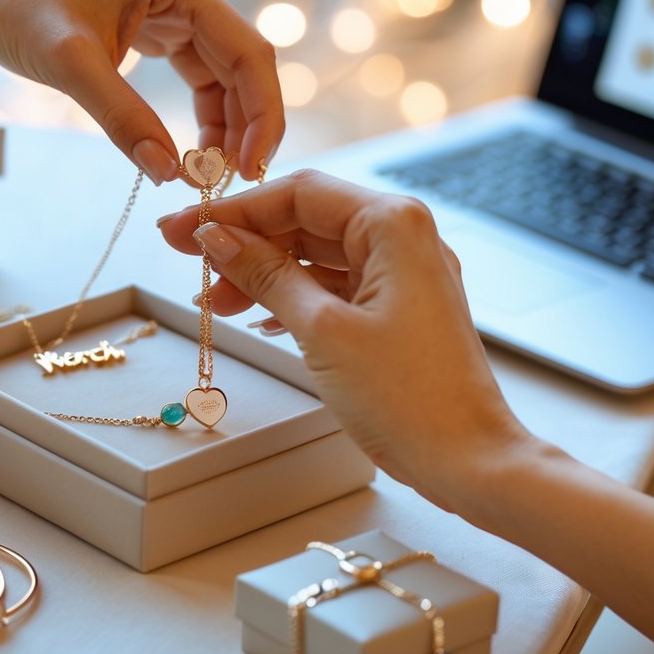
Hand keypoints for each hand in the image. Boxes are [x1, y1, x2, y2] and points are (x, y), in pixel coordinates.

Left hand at [0, 0, 284, 184]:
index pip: (249, 54)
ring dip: (223, 127)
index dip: (261, 115)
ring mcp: (172, 9)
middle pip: (243, 68)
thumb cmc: (12, 6)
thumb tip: (170, 174)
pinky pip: (195, 76)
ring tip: (207, 175)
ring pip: (222, 77)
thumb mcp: (69, 66)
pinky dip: (198, 116)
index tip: (252, 169)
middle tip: (229, 184)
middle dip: (244, 127)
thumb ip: (124, 120)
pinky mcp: (154, 28)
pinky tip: (188, 151)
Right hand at [157, 169, 532, 510]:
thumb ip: (266, 276)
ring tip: (216, 302)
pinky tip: (258, 317)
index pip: (298, 193)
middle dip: (246, 243)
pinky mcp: (401, 309)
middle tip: (189, 262)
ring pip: (318, 255)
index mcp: (393, 224)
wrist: (468, 460)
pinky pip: (336, 285)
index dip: (234, 211)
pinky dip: (294, 296)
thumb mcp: (321, 329)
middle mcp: (404, 237)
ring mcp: (405, 274)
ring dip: (265, 274)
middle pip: (306, 220)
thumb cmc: (409, 398)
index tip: (185, 229)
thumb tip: (217, 240)